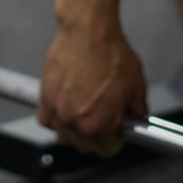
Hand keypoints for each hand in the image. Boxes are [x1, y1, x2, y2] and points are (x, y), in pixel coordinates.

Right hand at [37, 26, 147, 156]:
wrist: (88, 32)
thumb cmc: (111, 55)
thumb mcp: (136, 86)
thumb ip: (137, 110)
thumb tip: (137, 119)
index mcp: (98, 125)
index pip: (105, 150)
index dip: (114, 142)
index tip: (117, 134)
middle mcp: (74, 123)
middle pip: (83, 147)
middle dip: (95, 138)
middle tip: (103, 121)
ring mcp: (57, 111)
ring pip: (63, 136)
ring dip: (74, 131)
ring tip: (84, 114)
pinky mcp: (44, 97)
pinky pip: (46, 120)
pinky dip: (55, 119)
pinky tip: (66, 109)